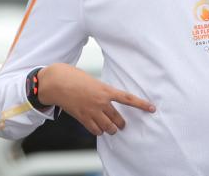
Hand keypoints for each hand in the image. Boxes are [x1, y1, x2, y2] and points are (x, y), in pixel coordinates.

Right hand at [37, 63, 155, 135]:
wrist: (57, 82)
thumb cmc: (73, 77)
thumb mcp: (93, 80)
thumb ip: (102, 90)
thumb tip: (107, 98)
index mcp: (105, 90)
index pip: (128, 99)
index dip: (141, 104)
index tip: (151, 108)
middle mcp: (101, 102)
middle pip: (118, 119)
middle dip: (121, 123)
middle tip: (121, 124)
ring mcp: (91, 112)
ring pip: (108, 128)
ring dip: (110, 129)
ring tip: (110, 128)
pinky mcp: (82, 118)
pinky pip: (95, 131)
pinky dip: (98, 131)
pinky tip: (97, 128)